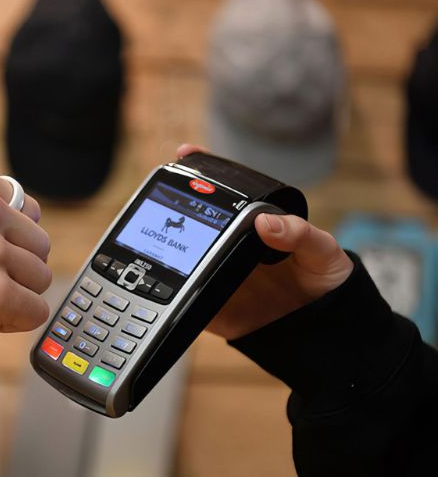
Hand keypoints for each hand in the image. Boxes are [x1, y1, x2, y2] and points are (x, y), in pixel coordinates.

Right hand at [176, 144, 353, 339]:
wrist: (323, 331)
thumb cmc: (326, 282)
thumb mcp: (324, 251)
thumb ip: (300, 233)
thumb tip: (264, 222)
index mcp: (255, 225)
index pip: (225, 193)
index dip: (201, 172)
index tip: (184, 154)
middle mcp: (230, 245)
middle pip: (193, 220)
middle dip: (172, 204)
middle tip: (161, 195)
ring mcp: (217, 273)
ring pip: (183, 255)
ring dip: (167, 247)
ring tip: (159, 236)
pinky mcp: (211, 305)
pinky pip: (186, 298)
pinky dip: (172, 292)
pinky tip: (166, 283)